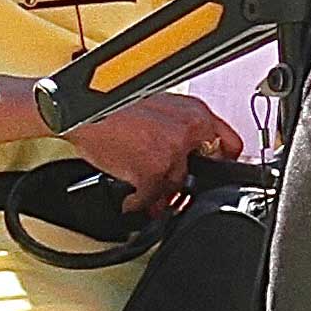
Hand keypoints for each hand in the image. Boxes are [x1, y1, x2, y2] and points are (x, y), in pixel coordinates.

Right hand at [63, 88, 237, 217]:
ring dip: (158, 195)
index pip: (230, 144)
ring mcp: (173, 149)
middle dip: (183, 185)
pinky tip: (131, 198)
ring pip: (174, 187)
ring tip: (142, 191)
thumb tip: (183, 156)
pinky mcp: (154, 169)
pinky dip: (139, 203)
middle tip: (169, 191)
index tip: (212, 173)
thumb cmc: (111, 107)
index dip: (222, 164)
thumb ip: (176, 130)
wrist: (81, 109)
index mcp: (194, 111)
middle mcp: (189, 128)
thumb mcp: (156, 108)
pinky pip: (152, 200)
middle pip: (200, 173)